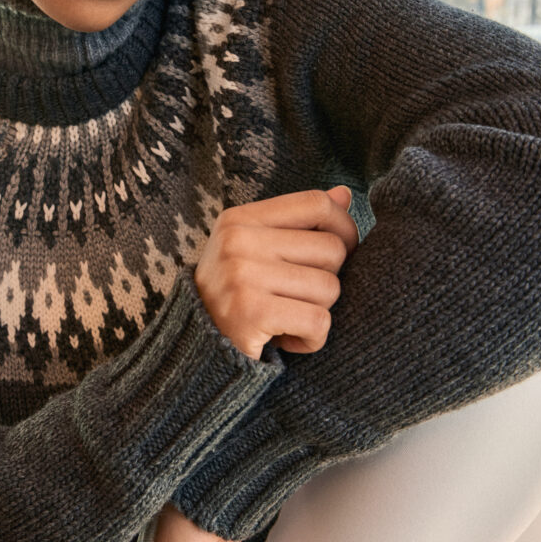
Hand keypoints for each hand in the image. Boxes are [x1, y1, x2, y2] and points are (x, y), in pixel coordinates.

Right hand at [194, 187, 357, 358]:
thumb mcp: (258, 248)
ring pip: (329, 287)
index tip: (342, 250)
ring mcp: (242, 276)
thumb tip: (345, 193)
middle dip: (329, 278)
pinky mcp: (251, 313)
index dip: (343, 226)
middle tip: (300, 296)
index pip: (315, 203)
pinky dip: (313, 339)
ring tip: (288, 317)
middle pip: (331, 248)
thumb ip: (300, 220)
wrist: (195, 347)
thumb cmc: (234, 294)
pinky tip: (288, 339)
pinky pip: (318, 321)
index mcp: (240, 219)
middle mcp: (238, 241)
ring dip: (319, 311)